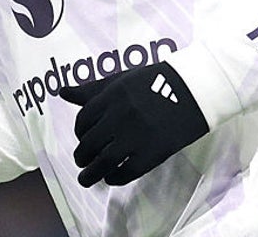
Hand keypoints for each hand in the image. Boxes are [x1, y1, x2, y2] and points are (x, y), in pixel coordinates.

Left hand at [60, 61, 207, 186]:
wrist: (195, 89)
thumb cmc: (157, 82)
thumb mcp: (122, 80)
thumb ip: (92, 90)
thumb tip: (62, 92)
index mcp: (112, 95)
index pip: (83, 120)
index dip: (79, 132)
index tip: (83, 138)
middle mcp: (120, 115)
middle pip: (89, 143)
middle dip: (81, 155)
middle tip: (82, 161)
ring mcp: (135, 136)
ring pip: (103, 162)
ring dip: (90, 174)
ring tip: (86, 179)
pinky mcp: (152, 152)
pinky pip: (126, 172)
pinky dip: (114, 178)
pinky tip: (112, 177)